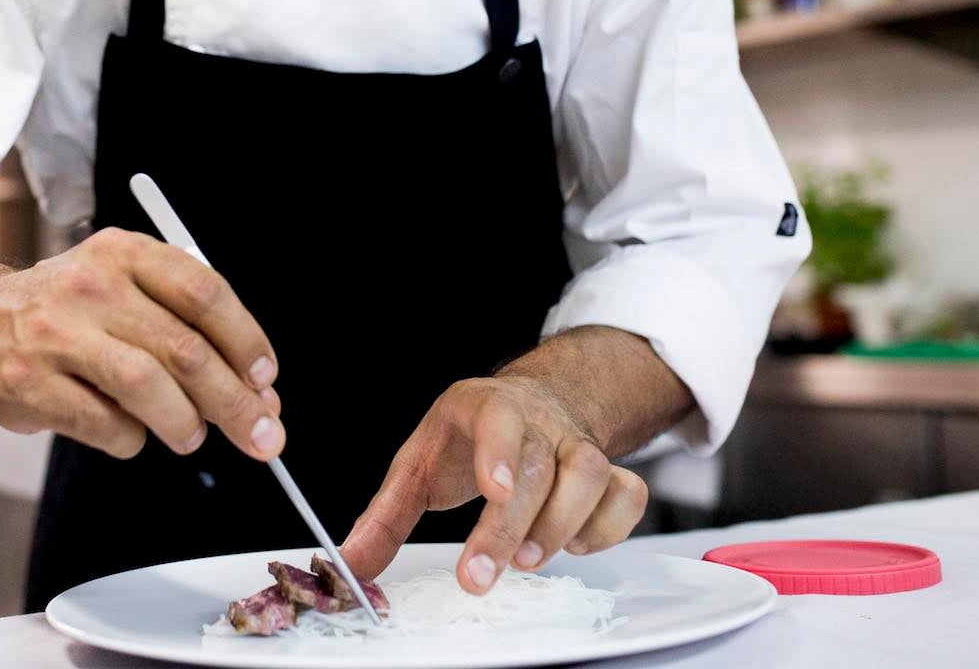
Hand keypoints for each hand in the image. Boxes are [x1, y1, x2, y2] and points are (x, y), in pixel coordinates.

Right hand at [0, 228, 285, 460]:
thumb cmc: (70, 313)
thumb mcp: (123, 287)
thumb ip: (184, 325)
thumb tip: (255, 389)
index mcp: (123, 252)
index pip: (203, 292)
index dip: (244, 341)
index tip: (266, 380)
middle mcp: (90, 285)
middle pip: (184, 349)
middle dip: (234, 402)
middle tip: (261, 435)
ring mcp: (55, 334)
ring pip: (147, 387)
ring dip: (184, 423)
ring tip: (189, 435)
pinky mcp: (29, 382)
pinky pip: (105, 424)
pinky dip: (132, 438)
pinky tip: (131, 431)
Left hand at [340, 376, 647, 593]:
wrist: (529, 406)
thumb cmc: (469, 439)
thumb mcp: (418, 465)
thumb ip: (385, 517)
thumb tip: (351, 564)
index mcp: (485, 406)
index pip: (498, 419)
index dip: (497, 453)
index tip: (490, 490)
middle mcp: (537, 421)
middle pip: (536, 467)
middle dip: (511, 526)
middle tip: (481, 573)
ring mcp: (577, 443)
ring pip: (590, 475)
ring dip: (562, 525)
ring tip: (527, 562)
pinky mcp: (609, 470)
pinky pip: (627, 495)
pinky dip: (608, 527)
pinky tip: (574, 546)